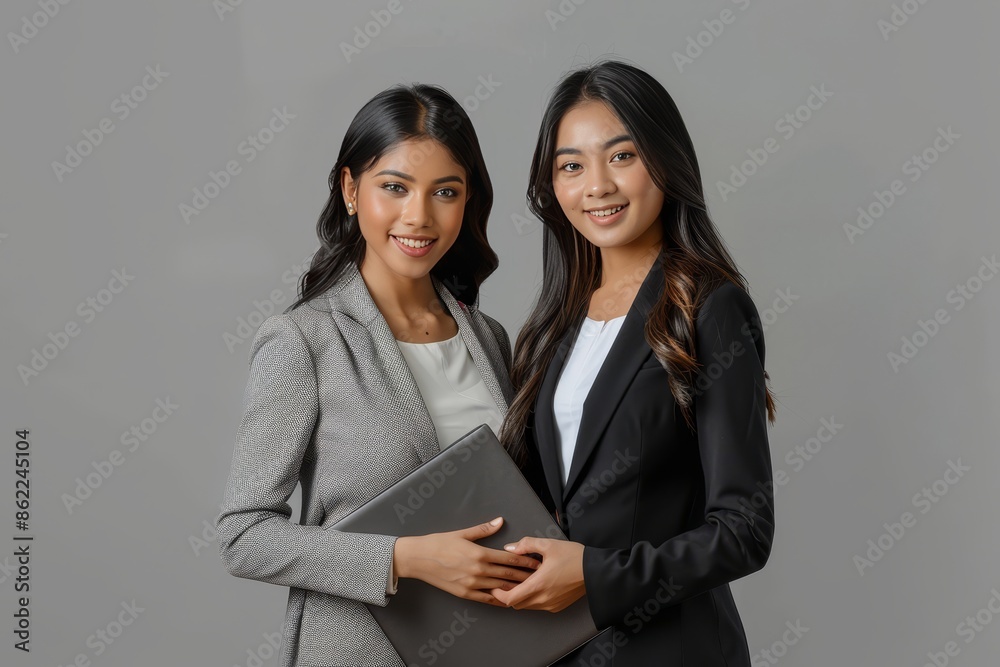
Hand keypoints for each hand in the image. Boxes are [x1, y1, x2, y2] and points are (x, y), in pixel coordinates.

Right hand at [393, 517, 540, 606]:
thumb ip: (484, 529)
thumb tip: (500, 521)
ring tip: (530, 588)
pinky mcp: (465, 594)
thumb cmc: (438, 543)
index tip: (536, 563)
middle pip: (508, 574)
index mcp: (479, 554)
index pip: (508, 558)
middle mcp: (478, 571)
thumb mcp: (462, 533)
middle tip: (540, 576)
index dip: (524, 561)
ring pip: (500, 588)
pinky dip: (500, 599)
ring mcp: (472, 584)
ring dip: (516, 588)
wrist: (418, 559)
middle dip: (525, 576)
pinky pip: (487, 599)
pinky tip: (509, 600)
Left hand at [490, 537, 586, 612]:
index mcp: (538, 585)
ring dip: (520, 597)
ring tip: (519, 582)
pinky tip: (535, 585)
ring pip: (527, 606)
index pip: (510, 599)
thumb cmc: (574, 557)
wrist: (596, 571)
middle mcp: (543, 599)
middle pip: (516, 604)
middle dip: (507, 595)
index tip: (494, 585)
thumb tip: (510, 548)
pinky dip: (532, 599)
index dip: (498, 594)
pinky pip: (538, 606)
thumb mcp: (548, 544)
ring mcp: (551, 605)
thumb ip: (526, 544)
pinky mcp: (557, 606)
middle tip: (504, 582)